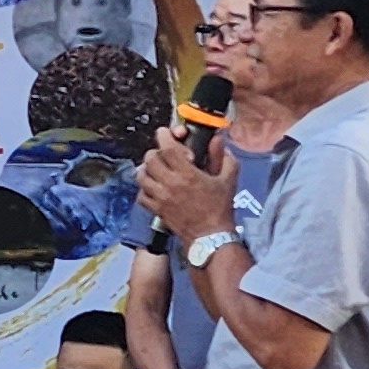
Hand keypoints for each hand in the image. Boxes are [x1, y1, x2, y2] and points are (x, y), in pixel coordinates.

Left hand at [138, 126, 233, 243]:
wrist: (210, 236)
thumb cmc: (220, 207)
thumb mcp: (228, 179)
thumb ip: (223, 157)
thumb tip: (218, 140)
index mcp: (187, 174)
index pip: (167, 148)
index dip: (164, 136)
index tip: (166, 132)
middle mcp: (170, 184)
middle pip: (150, 159)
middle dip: (157, 152)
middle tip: (166, 155)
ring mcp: (159, 197)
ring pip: (141, 175)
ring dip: (147, 169)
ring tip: (157, 169)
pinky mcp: (154, 209)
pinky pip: (140, 194)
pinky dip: (144, 188)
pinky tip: (154, 187)